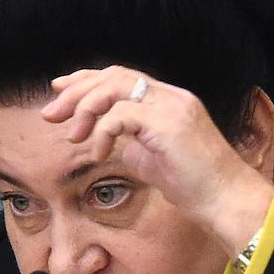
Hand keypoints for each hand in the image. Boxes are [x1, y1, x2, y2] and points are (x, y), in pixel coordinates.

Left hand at [39, 66, 273, 247]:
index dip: (87, 78)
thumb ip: (131, 142)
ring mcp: (171, 105)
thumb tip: (105, 139)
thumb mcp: (152, 158)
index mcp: (167, 99)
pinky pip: (120, 114)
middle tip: (50, 114)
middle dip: (75, 91)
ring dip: (85, 108)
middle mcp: (170, 95)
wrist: (223, 199)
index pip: (121, 75)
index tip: (59, 89)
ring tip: (72, 136)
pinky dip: (102, 132)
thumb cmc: (193, 184)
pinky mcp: (167, 123)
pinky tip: (98, 153)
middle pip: (113, 75)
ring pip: (115, 87)